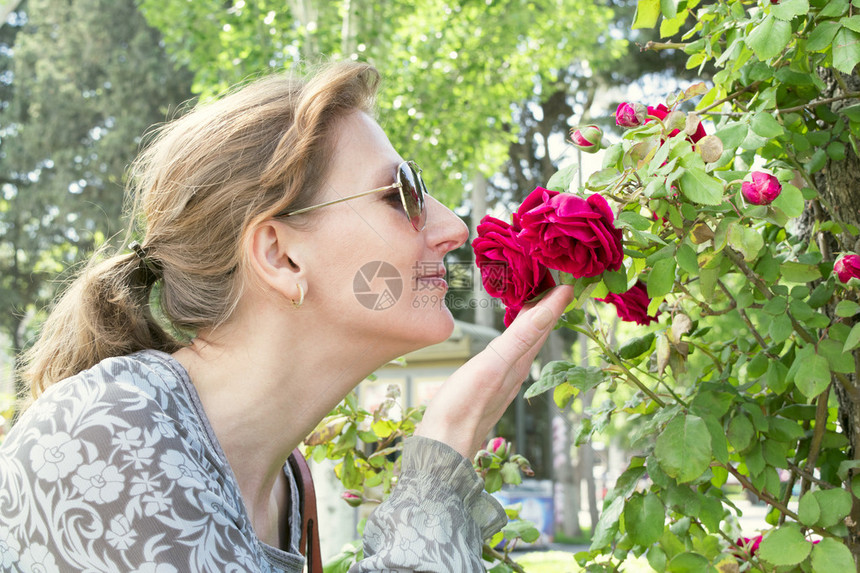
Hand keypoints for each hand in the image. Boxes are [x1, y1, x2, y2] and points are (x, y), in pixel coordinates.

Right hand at [415, 285, 574, 458]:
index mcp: (520, 361)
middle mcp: (517, 370)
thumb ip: (521, 336)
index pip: (544, 323)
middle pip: (537, 332)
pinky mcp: (487, 386)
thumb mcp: (494, 365)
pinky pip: (508, 353)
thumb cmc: (463, 407)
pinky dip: (513, 336)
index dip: (555, 300)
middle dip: (546, 307)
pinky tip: (507, 338)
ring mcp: (502, 379)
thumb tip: (550, 308)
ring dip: (531, 321)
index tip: (567, 278)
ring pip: (524, 343)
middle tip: (552, 281)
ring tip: (532, 301)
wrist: (443, 446)